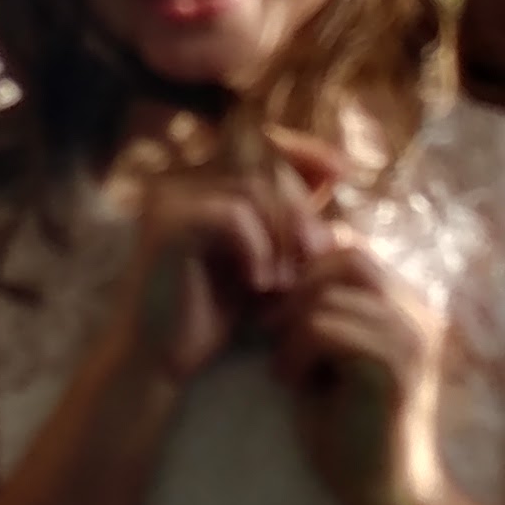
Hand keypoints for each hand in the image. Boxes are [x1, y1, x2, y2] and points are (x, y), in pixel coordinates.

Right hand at [111, 126, 340, 381]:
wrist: (163, 361)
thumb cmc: (213, 314)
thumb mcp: (266, 257)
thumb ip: (289, 215)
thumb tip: (336, 168)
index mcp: (202, 184)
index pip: (261, 143)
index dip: (304, 150)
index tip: (341, 172)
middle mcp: (182, 181)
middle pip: (264, 169)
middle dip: (300, 211)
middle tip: (317, 254)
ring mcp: (171, 198)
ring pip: (253, 190)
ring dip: (281, 236)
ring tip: (286, 281)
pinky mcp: (167, 223)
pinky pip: (232, 215)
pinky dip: (256, 249)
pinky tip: (261, 284)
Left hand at [270, 246, 449, 504]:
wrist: (386, 497)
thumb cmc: (349, 431)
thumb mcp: (329, 357)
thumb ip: (319, 312)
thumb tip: (278, 268)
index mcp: (409, 309)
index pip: (354, 251)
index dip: (307, 271)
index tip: (277, 313)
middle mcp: (420, 315)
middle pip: (348, 258)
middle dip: (297, 289)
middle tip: (270, 331)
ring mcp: (412, 338)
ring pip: (328, 295)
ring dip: (292, 328)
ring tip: (285, 367)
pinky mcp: (394, 367)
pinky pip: (323, 329)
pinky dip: (294, 353)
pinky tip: (290, 384)